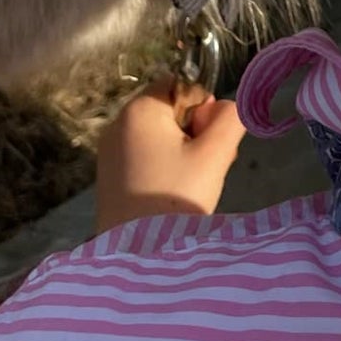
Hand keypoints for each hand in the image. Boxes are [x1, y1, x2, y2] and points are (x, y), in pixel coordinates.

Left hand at [95, 79, 244, 232]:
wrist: (137, 255)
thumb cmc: (176, 196)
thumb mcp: (215, 154)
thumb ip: (231, 118)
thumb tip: (227, 107)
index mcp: (139, 110)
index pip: (180, 84)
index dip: (203, 106)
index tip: (210, 139)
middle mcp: (118, 124)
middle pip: (170, 111)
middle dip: (196, 131)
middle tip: (210, 163)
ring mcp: (110, 153)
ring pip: (160, 136)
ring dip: (184, 151)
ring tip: (195, 182)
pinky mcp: (109, 178)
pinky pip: (145, 157)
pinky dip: (165, 167)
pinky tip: (175, 193)